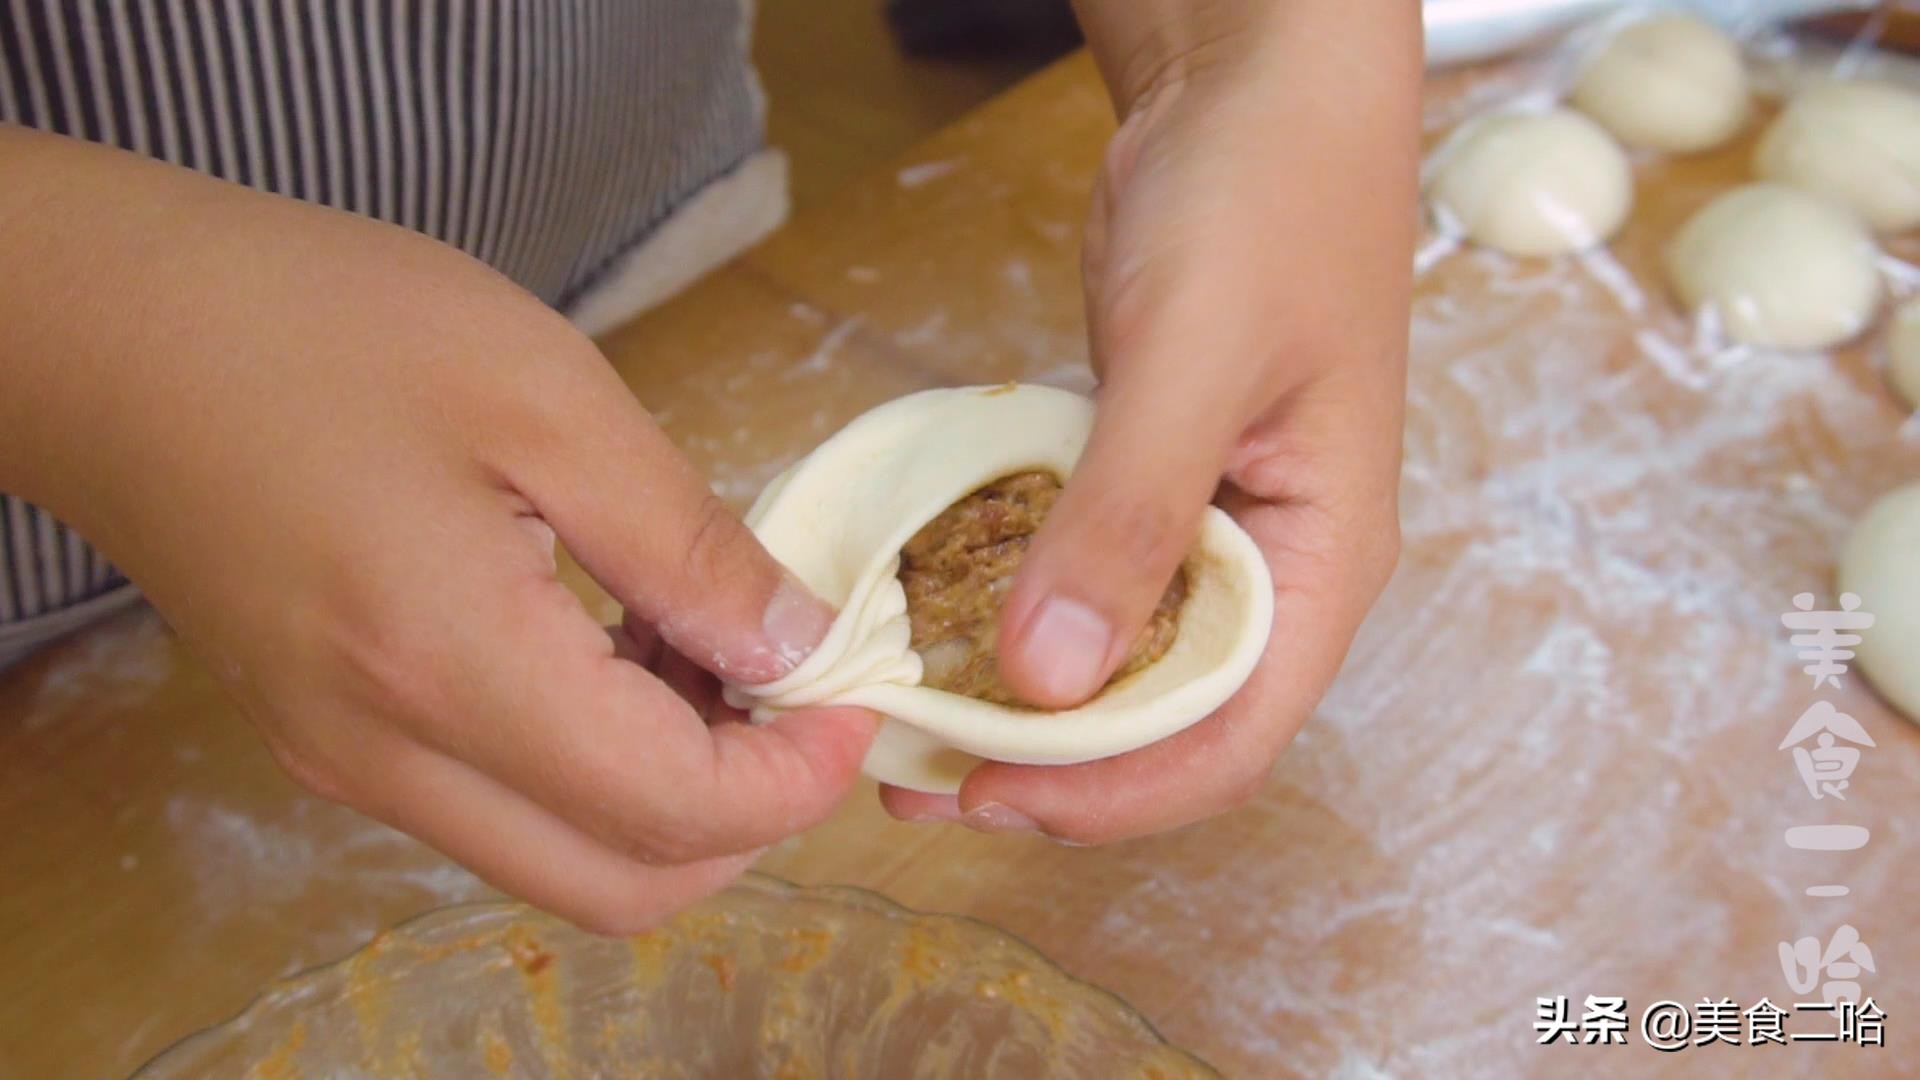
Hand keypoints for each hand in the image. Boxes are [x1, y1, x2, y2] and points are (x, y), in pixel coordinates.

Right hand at [0, 128, 874, 931]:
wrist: (108, 332)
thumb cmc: (316, 327)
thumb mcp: (544, 397)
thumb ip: (685, 542)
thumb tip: (796, 644)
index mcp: (450, 672)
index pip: (677, 811)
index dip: (799, 775)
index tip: (852, 687)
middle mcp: (392, 760)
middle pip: (628, 886)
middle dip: (750, 815)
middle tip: (796, 685)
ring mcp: (350, 765)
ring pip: (563, 859)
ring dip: (670, 790)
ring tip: (707, 641)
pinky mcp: (332, 740)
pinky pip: (498, 809)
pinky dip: (591, 765)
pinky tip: (617, 643)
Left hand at [882, 2, 1420, 839]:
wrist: (1256, 86)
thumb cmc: (1264, 198)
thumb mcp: (1193, 356)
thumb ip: (1129, 513)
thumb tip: (1053, 678)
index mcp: (1324, 562)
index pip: (1228, 737)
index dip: (1109, 795)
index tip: (984, 794)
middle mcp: (1274, 567)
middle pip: (1168, 723)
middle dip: (1050, 770)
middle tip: (916, 773)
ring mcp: (1211, 528)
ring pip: (1120, 663)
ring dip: (1022, 704)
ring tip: (908, 717)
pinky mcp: (1151, 483)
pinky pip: (1085, 583)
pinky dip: (1014, 615)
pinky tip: (935, 620)